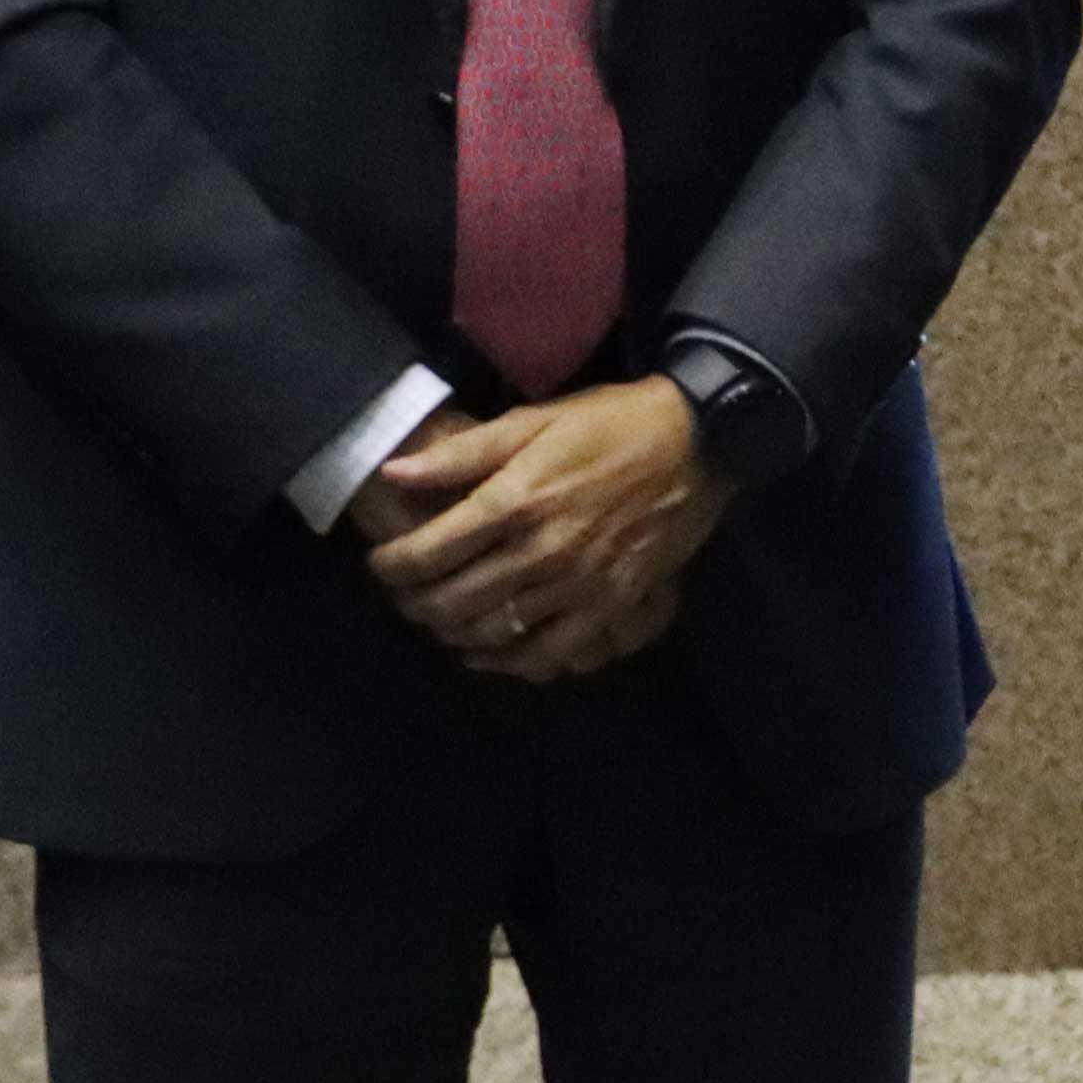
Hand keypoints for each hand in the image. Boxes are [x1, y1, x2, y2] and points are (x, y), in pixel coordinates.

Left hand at [366, 380, 729, 684]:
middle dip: (415, 603)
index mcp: (515, 501)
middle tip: (405, 595)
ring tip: (439, 619)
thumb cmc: (610, 424)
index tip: (381, 563)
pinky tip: (488, 655)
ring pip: (494, 629)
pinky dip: (511, 661)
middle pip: (453, 599)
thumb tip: (392, 472)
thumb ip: (462, 452)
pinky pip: (552, 650)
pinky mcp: (612, 602)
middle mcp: (542, 549)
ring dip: (454, 632)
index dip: (390, 566)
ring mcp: (580, 582)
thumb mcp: (533, 421)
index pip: (427, 553)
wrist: (700, 441)